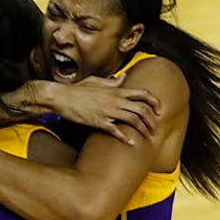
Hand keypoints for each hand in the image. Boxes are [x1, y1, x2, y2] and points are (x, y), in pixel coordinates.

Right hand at [39, 75, 161, 142]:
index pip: (143, 93)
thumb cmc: (76, 89)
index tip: (159, 110)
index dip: (155, 102)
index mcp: (116, 91)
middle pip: (142, 109)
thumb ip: (113, 81)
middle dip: (152, 120)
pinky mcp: (98, 122)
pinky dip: (126, 138)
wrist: (60, 97)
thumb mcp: (96, 81)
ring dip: (144, 130)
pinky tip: (131, 143)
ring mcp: (108, 111)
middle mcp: (115, 100)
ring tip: (148, 137)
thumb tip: (124, 77)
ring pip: (133, 120)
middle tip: (156, 128)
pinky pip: (116, 131)